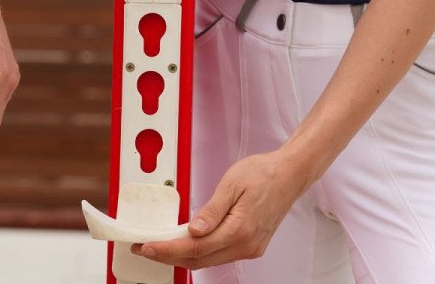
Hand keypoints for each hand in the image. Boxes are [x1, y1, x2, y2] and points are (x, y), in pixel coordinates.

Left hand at [135, 150, 304, 269]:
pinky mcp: (251, 245)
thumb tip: (193, 230)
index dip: (168, 249)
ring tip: (161, 245)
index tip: (147, 247)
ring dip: (183, 255)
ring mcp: (249, 248)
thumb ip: (212, 210)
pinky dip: (200, 251)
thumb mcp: (232, 183)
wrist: (289, 175)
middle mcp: (245, 245)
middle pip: (200, 260)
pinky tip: (187, 242)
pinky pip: (219, 254)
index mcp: (240, 230)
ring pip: (209, 260)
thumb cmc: (263, 173)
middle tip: (146, 248)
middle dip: (169, 256)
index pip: (195, 248)